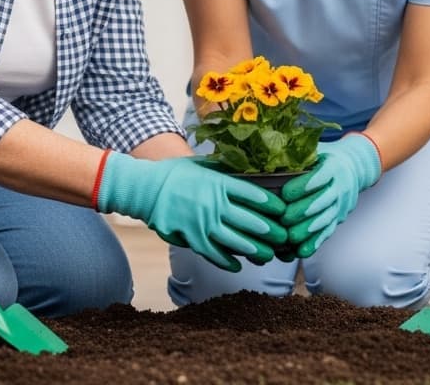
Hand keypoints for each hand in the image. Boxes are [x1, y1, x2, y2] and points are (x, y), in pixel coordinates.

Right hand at [95, 154, 286, 271]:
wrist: (145, 189)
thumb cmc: (173, 173)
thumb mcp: (200, 164)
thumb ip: (222, 169)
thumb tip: (245, 167)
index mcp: (219, 183)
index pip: (253, 194)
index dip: (271, 204)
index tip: (284, 210)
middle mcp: (214, 204)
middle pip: (250, 220)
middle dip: (271, 231)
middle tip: (285, 237)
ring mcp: (203, 223)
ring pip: (236, 240)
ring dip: (255, 250)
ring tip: (269, 254)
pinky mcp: (191, 237)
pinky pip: (214, 253)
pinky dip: (228, 260)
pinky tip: (239, 264)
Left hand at [280, 134, 381, 257]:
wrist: (355, 167)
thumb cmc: (326, 157)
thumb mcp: (316, 150)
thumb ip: (297, 155)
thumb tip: (268, 154)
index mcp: (333, 166)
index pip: (320, 176)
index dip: (303, 186)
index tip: (285, 194)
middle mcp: (340, 186)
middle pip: (322, 201)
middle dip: (302, 212)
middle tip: (283, 219)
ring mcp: (341, 204)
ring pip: (325, 220)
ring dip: (307, 231)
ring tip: (290, 238)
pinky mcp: (339, 218)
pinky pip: (327, 233)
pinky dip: (314, 243)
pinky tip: (300, 251)